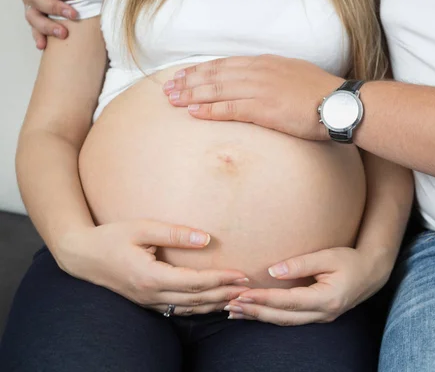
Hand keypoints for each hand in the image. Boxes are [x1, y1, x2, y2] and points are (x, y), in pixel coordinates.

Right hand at [12, 0, 78, 48]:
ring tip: (63, 33)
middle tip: (74, 14)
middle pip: (35, 1)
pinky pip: (35, 28)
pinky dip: (39, 36)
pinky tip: (43, 45)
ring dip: (48, 26)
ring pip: (33, 17)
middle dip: (55, 8)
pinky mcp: (37, 15)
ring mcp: (29, 3)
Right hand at [56, 219, 249, 315]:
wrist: (82, 256)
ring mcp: (149, 301)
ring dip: (216, 304)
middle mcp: (152, 294)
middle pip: (196, 299)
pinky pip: (179, 309)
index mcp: (151, 276)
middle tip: (249, 289)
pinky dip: (200, 308)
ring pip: (190, 308)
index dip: (220, 279)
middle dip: (225, 294)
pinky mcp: (148, 302)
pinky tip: (214, 303)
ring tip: (239, 298)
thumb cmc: (112, 237)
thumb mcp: (142, 228)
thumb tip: (205, 239)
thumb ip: (175, 233)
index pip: (195, 282)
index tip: (241, 274)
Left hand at [163, 55, 343, 140]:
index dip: (201, 70)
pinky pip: (229, 109)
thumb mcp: (294, 75)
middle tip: (168, 89)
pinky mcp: (263, 109)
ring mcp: (259, 89)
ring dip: (192, 95)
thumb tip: (260, 84)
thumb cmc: (320, 93)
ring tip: (173, 100)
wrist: (338, 103)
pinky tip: (193, 113)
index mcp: (265, 63)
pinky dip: (209, 110)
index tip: (184, 75)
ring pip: (217, 90)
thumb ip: (272, 76)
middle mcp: (258, 72)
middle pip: (215, 75)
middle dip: (189, 82)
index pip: (225, 64)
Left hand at [222, 247, 389, 325]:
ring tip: (235, 311)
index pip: (289, 301)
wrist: (371, 273)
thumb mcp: (328, 256)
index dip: (264, 299)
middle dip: (255, 312)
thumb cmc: (350, 260)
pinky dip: (270, 316)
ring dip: (259, 317)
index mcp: (327, 298)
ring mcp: (320, 318)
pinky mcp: (317, 316)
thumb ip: (301, 264)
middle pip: (283, 317)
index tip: (243, 294)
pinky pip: (289, 320)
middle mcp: (323, 314)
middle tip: (230, 305)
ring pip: (284, 322)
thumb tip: (272, 272)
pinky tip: (254, 312)